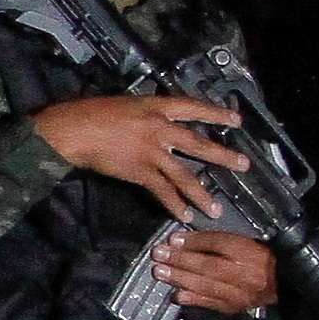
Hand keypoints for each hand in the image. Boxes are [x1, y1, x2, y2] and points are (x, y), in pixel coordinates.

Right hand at [37, 91, 251, 214]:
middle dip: (222, 156)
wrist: (74, 130)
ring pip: (183, 174)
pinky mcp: (139, 170)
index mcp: (156, 106)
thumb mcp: (126, 104)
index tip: (236, 121)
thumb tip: (157, 121)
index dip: (215, 114)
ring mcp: (151, 151)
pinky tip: (184, 215)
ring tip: (216, 209)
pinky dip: (173, 204)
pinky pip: (162, 190)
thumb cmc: (92, 112)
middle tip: (244, 166)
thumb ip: (145, 113)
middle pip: (197, 143)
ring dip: (201, 193)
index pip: (193, 108)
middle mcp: (159, 127)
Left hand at [150, 228, 276, 314]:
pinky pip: (212, 303)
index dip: (196, 241)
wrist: (286, 283)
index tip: (173, 238)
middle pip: (208, 265)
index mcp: (249, 252)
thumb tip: (188, 238)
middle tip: (158, 254)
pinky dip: (193, 299)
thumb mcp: (249, 241)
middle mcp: (244, 273)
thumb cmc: (264, 257)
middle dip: (180, 260)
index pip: (220, 243)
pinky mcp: (236, 307)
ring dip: (181, 279)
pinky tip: (177, 295)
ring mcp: (240, 293)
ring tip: (160, 272)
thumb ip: (222, 240)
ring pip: (207, 285)